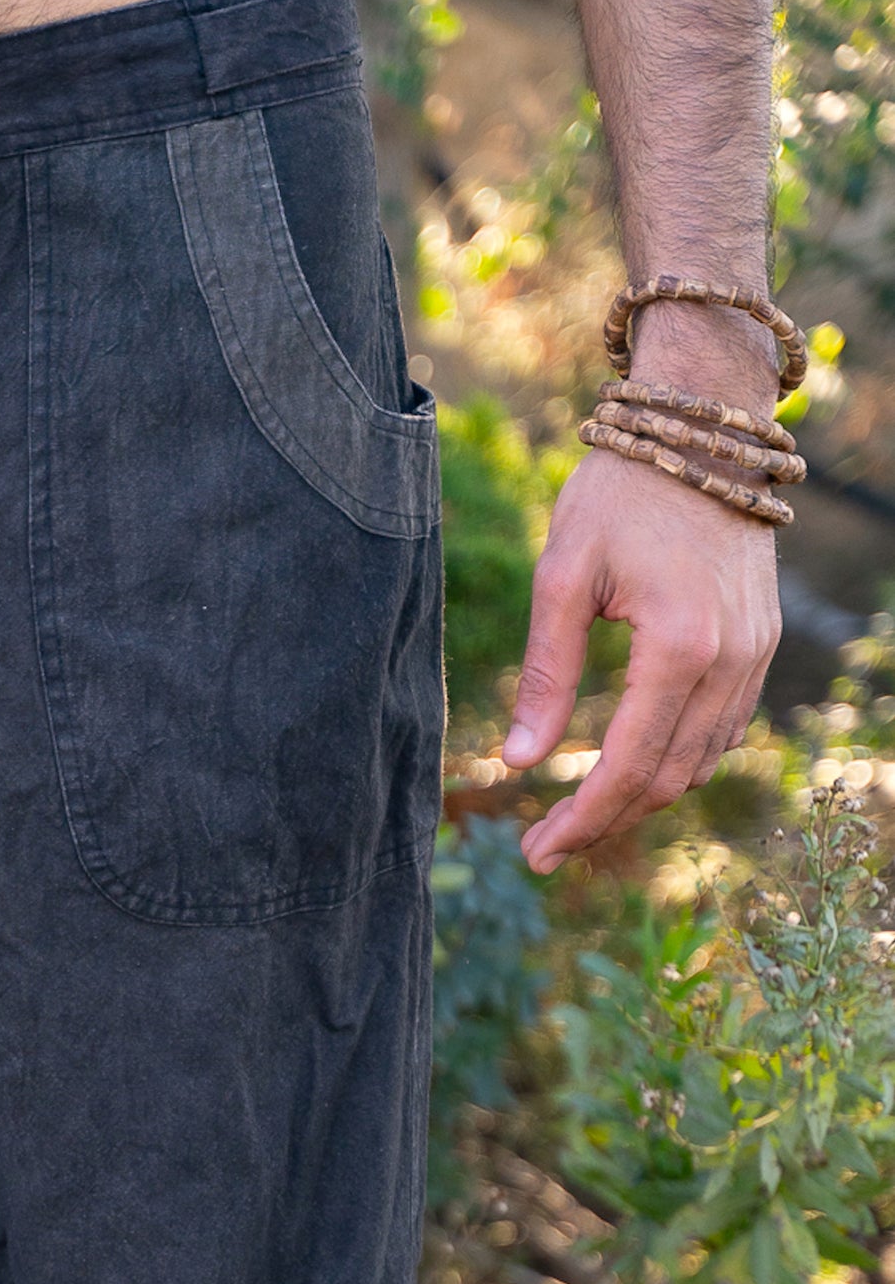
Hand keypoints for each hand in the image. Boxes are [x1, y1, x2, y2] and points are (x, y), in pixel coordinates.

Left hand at [501, 445, 780, 876]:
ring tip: (578, 815)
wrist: (701, 429)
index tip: (534, 853)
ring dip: (639, 799)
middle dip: (603, 823)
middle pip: (666, 780)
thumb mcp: (562, 577)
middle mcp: (730, 660)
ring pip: (698, 762)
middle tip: (544, 848)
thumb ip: (546, 674)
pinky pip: (722, 729)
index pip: (627, 768)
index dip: (580, 822)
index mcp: (680, 648)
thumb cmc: (620, 492)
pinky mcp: (762, 642)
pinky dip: (676, 760)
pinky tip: (630, 766)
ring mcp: (755, 653)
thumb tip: (520, 762)